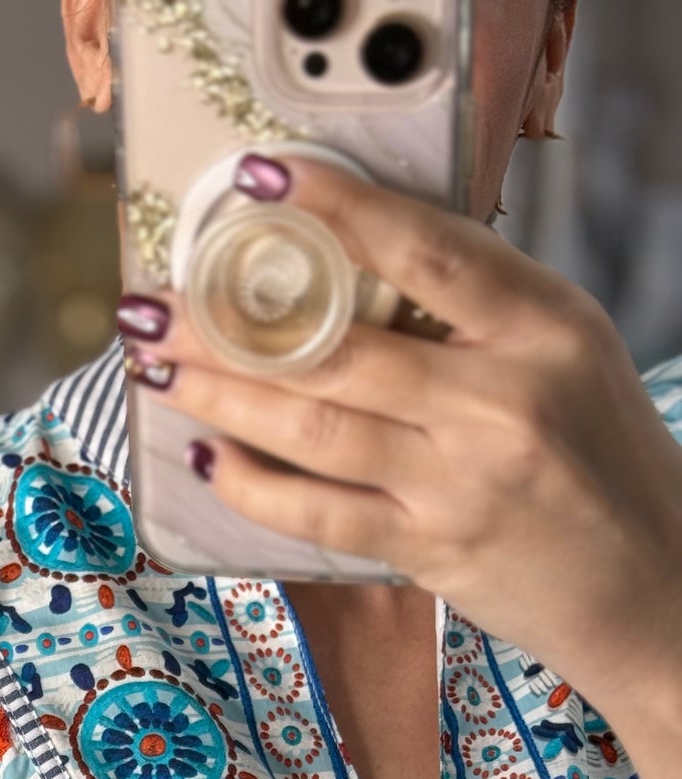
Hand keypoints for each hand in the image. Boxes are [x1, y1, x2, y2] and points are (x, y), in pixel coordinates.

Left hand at [119, 154, 681, 778]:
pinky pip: (319, 513)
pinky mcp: (431, 549)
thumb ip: (479, 312)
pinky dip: (254, 487)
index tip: (260, 184)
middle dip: (229, 326)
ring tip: (160, 370)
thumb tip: (360, 269)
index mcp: (540, 327)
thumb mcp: (566, 353)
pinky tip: (208, 459)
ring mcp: (459, 480)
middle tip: (155, 307)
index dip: (335, 210)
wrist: (650, 584)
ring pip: (312, 428)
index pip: (424, 250)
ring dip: (221, 397)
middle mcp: (498, 399)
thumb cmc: (600, 458)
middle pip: (338, 348)